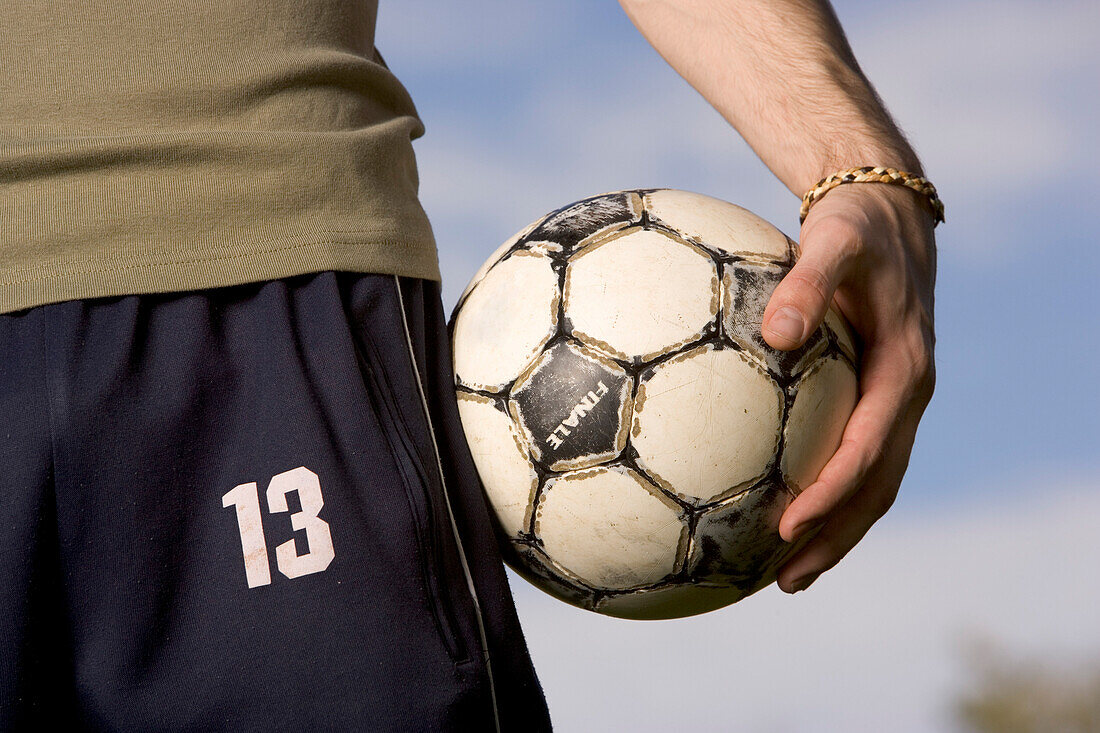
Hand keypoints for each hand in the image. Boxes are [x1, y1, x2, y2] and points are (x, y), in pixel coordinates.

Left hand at [761, 183, 936, 592]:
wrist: (888, 213)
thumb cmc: (855, 226)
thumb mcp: (834, 239)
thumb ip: (807, 282)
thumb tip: (775, 333)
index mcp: (903, 370)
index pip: (869, 449)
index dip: (832, 492)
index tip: (788, 526)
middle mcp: (906, 395)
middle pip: (877, 486)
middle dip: (835, 536)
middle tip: (786, 580)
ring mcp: (894, 401)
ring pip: (872, 482)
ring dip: (835, 529)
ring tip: (784, 572)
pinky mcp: (874, 397)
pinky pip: (855, 455)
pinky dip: (827, 492)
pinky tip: (780, 508)